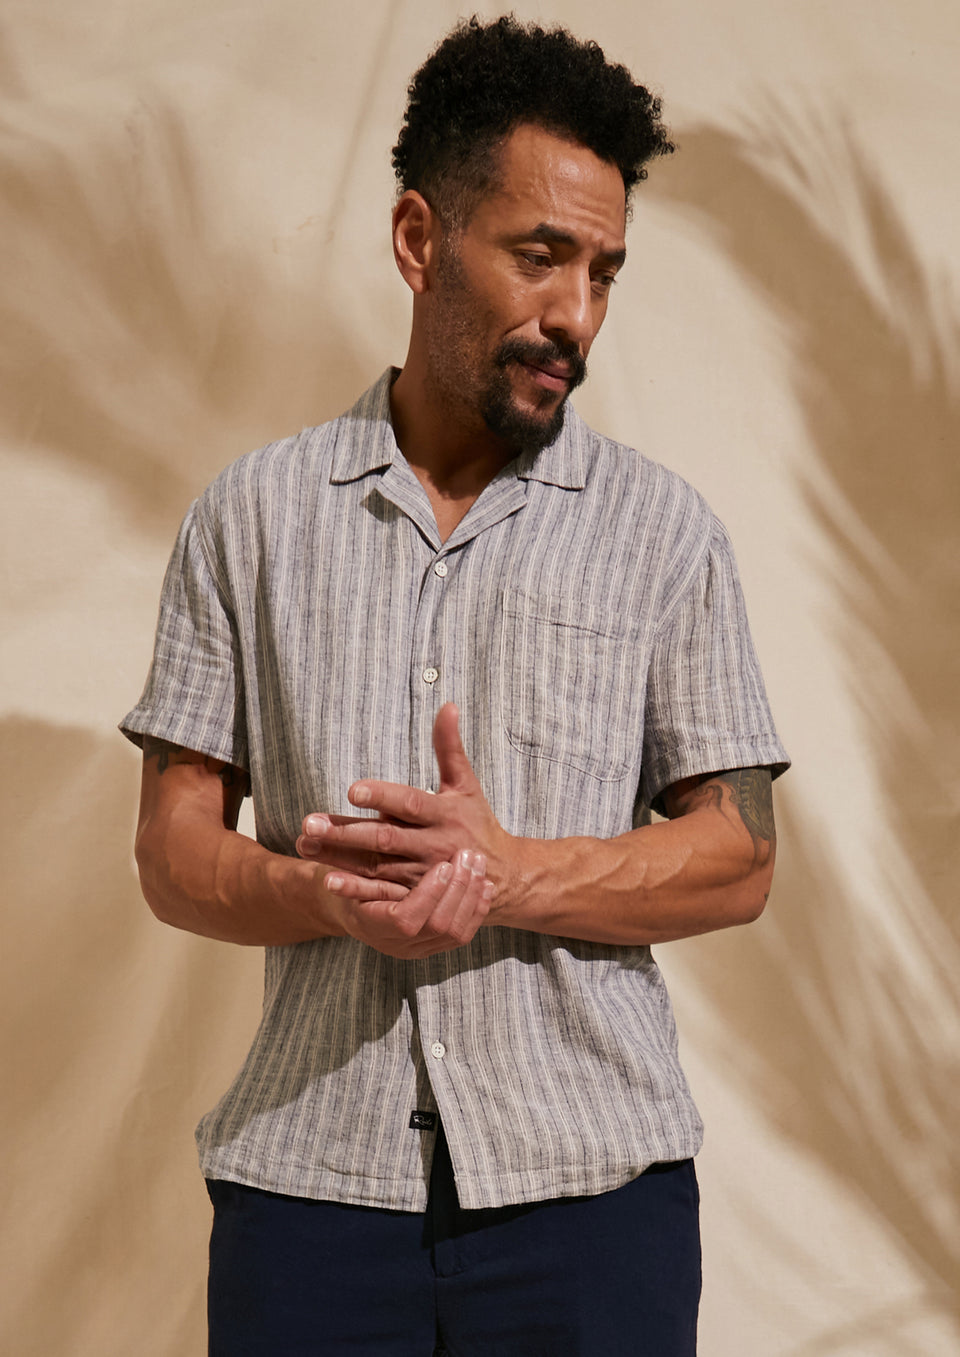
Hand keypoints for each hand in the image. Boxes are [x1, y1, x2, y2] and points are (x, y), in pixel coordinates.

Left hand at [296, 703, 511, 891]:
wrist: (501, 876)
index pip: (410, 804)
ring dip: (340, 859)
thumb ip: (450, 747)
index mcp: (444, 814)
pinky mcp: (415, 898)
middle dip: (346, 832)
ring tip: (306, 847)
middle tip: (309, 823)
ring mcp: (422, 875)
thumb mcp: (466, 784)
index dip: (383, 796)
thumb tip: (447, 706)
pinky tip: (329, 881)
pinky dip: (355, 890)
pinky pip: (381, 894)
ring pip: (376, 867)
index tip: (353, 790)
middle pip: (385, 838)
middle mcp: (432, 845)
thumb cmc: (476, 822)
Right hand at [324, 848, 492, 957]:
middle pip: (438, 926)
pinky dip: (477, 909)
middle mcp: (396, 944)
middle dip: (458, 889)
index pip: (408, 919)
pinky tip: (485, 885)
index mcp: (372, 924)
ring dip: (470, 896)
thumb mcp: (349, 862)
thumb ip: (364, 847)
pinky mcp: (435, 947)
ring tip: (478, 865)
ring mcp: (418, 949)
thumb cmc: (349, 879)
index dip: (429, 893)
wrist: (356, 910)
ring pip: (455, 933)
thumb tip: (383, 811)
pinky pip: (463, 934)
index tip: (444, 866)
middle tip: (470, 857)